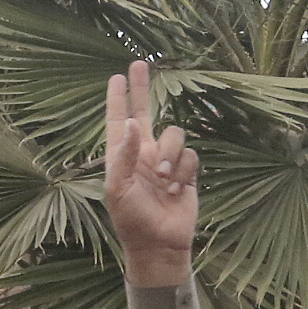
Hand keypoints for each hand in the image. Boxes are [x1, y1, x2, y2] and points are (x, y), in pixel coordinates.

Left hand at [105, 60, 198, 286]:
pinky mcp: (187, 172)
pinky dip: (184, 170)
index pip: (118, 120)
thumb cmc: (132, 219)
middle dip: (143, 89)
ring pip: (174, 135)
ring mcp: (167, 161)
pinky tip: (176, 189)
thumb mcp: (118, 188)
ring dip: (171, 154)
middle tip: (140, 64)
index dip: (117, 99)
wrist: (159, 243)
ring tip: (164, 179)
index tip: (116, 77)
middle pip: (146, 112)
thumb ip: (124, 155)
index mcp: (123, 156)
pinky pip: (191, 156)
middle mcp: (144, 153)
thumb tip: (132, 122)